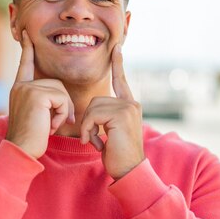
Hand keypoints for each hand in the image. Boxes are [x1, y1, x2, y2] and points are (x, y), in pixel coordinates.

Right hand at [6, 30, 74, 158]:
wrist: (21, 150)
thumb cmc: (32, 139)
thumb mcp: (37, 115)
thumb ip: (44, 101)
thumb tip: (62, 97)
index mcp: (19, 89)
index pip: (25, 65)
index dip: (27, 50)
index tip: (26, 34)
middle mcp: (21, 86)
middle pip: (56, 83)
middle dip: (62, 104)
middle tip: (56, 123)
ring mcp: (27, 88)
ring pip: (60, 91)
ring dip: (63, 111)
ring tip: (52, 126)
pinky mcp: (36, 94)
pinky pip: (61, 98)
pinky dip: (62, 114)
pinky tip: (52, 126)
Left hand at [80, 44, 144, 178]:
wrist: (129, 171)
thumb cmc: (117, 155)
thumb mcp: (110, 131)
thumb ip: (105, 117)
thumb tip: (92, 112)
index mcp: (130, 106)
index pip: (121, 81)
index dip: (118, 64)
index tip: (117, 47)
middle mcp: (131, 104)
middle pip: (96, 99)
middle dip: (89, 120)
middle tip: (94, 138)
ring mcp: (128, 108)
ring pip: (93, 107)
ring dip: (88, 127)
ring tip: (96, 141)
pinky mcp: (122, 115)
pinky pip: (93, 115)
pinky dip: (88, 130)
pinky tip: (96, 142)